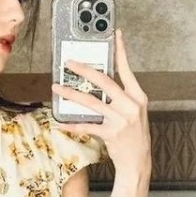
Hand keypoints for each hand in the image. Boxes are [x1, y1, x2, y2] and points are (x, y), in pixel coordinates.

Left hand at [52, 29, 151, 180]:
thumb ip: (119, 98)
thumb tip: (97, 85)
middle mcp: (130, 106)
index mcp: (137, 97)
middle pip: (104, 82)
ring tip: (57, 88)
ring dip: (71, 94)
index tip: (115, 35)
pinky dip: (71, 125)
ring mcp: (121, 120)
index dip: (121, 52)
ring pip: (91, 102)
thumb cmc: (133, 135)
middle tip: (69, 62)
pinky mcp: (110, 134)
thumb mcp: (133, 112)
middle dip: (84, 70)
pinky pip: (86, 126)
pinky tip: (60, 123)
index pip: (127, 70)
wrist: (138, 161)